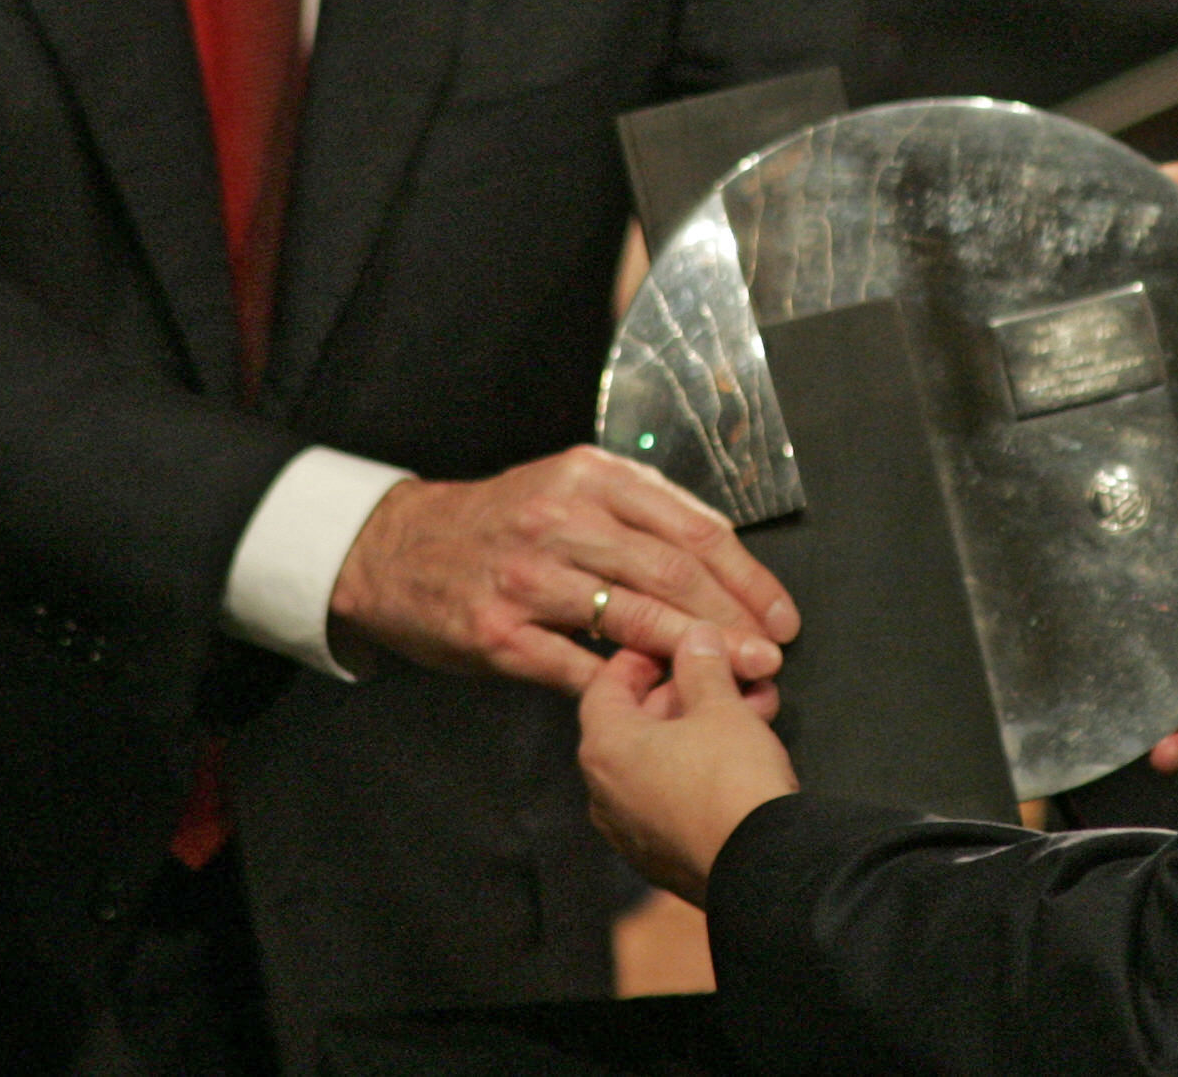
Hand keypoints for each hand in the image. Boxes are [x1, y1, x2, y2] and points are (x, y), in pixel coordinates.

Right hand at [329, 446, 797, 692]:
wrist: (397, 549)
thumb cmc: (502, 519)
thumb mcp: (569, 485)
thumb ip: (639, 512)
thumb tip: (721, 555)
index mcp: (591, 476)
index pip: (692, 527)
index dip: (746, 577)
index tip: (780, 614)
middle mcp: (561, 518)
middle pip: (672, 573)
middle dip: (735, 620)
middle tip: (772, 654)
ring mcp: (528, 577)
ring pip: (635, 618)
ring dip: (699, 653)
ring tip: (743, 677)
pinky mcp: (500, 633)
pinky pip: (580, 666)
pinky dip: (628, 684)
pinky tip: (665, 700)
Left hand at [580, 625, 799, 904]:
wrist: (763, 869)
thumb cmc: (731, 779)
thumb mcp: (721, 707)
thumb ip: (703, 666)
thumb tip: (695, 637)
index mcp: (605, 750)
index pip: (604, 687)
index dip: (639, 659)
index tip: (673, 644)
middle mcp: (605, 794)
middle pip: (635, 724)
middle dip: (686, 693)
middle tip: (728, 672)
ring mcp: (632, 832)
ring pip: (661, 762)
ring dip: (702, 728)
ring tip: (754, 706)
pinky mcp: (662, 858)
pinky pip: (672, 798)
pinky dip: (700, 769)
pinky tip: (746, 751)